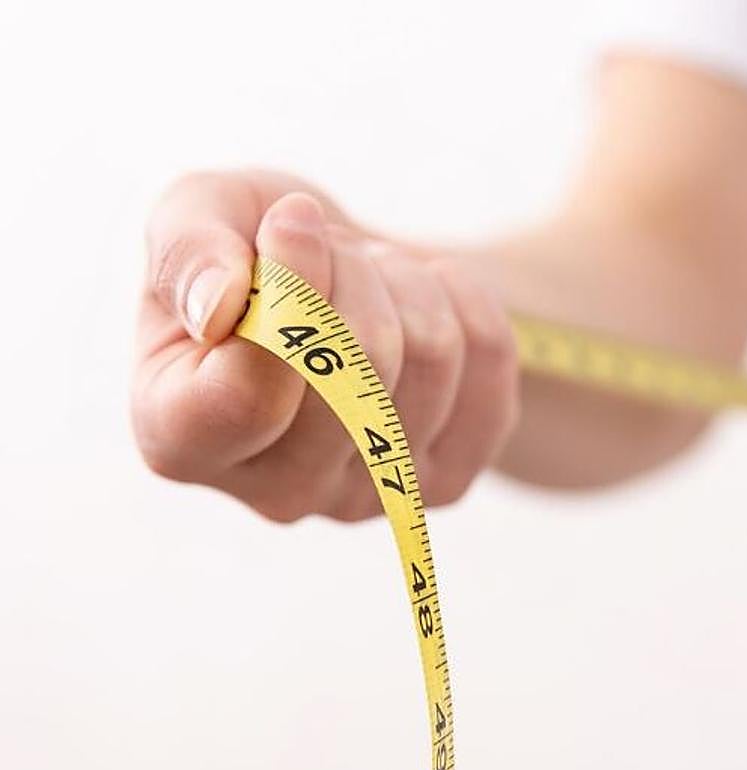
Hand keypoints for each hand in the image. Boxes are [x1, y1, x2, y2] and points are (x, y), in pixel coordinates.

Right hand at [133, 171, 518, 520]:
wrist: (347, 284)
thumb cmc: (257, 252)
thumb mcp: (200, 216)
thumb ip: (185, 249)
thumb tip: (219, 302)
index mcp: (180, 439)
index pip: (247, 396)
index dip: (287, 294)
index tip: (293, 220)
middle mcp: (275, 493)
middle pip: (353, 372)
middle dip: (350, 272)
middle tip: (331, 250)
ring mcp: (370, 499)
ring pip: (429, 350)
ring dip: (404, 278)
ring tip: (370, 278)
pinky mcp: (450, 480)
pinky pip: (490, 355)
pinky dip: (462, 294)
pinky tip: (421, 302)